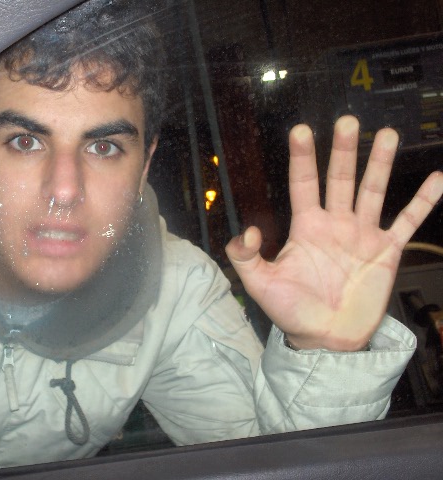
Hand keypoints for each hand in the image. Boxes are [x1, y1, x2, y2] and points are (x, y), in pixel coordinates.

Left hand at [225, 115, 442, 350]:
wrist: (325, 339)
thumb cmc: (292, 311)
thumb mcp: (260, 284)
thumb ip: (245, 257)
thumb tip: (244, 231)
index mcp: (306, 226)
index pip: (303, 184)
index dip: (302, 158)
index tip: (301, 131)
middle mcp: (336, 223)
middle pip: (341, 179)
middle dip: (343, 151)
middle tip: (347, 121)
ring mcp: (362, 235)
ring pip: (373, 192)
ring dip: (380, 164)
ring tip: (386, 134)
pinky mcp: (386, 251)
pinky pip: (407, 222)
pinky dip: (422, 202)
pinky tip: (437, 179)